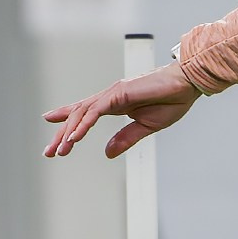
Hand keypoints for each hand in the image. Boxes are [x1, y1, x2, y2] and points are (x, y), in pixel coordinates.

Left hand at [43, 61, 199, 158]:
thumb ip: (126, 139)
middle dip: (61, 133)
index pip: (85, 112)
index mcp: (116, 103)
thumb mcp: (146, 127)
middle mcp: (110, 97)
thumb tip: (107, 153)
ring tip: (60, 151)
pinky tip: (74, 137)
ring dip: (69, 133)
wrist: (188, 84)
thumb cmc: (172, 100)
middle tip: (49, 152)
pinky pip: (95, 111)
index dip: (67, 121)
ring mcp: (112, 94)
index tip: (54, 132)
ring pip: (82, 113)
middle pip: (78, 114)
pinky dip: (83, 125)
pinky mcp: (119, 94)